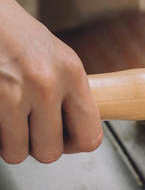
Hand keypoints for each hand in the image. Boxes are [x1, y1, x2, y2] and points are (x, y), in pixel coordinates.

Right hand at [0, 0, 101, 163]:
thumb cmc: (17, 36)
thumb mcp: (58, 58)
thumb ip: (69, 92)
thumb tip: (77, 130)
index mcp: (72, 74)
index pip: (90, 136)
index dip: (74, 144)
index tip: (63, 138)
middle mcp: (47, 83)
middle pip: (51, 152)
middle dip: (37, 147)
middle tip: (29, 129)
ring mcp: (14, 91)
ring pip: (17, 153)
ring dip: (9, 143)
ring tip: (8, 120)